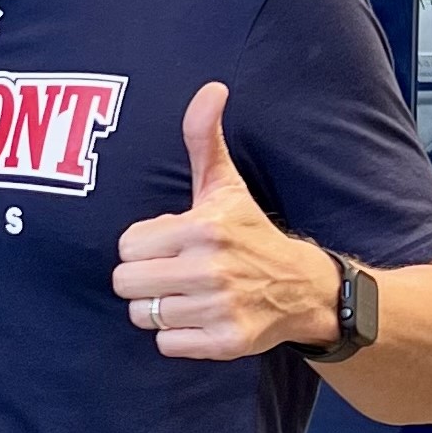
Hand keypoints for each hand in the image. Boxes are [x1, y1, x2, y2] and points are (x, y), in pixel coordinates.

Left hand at [111, 82, 339, 359]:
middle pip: (125, 283)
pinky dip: (176, 336)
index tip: (167, 243)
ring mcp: (220, 308)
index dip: (142, 245)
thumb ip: (204, 138)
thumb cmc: (249, 232)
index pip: (126, 246)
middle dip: (141, 278)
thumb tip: (211, 88)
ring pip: (143, 315)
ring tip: (184, 293)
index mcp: (202, 228)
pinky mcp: (227, 343)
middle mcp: (211, 269)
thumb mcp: (225, 185)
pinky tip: (198, 317)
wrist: (306, 289)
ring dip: (157, 308)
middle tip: (169, 271)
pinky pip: (166, 344)